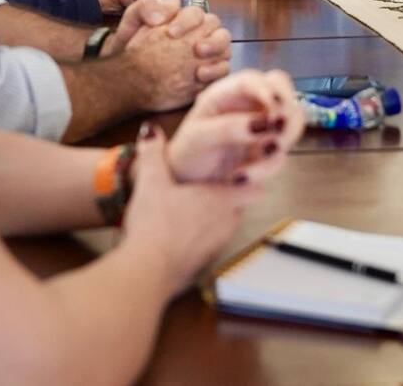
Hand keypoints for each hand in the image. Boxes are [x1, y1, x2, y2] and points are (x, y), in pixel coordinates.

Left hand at [109, 0, 232, 110]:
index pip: (195, 13)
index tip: (170, 33)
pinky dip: (215, 71)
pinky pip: (223, 69)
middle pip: (216, 27)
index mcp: (185, 19)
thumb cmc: (132, 46)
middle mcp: (200, 33)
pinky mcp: (209, 74)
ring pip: (224, 46)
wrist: (128, 75)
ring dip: (216, 49)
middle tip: (196, 48)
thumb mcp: (132, 22)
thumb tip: (161, 14)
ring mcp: (208, 54)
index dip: (186, 21)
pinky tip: (200, 75)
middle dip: (208, 36)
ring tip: (200, 56)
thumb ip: (145, 7)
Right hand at [122, 123, 259, 295]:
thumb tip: (151, 130)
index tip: (239, 171)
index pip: (255, 186)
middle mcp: (227, 223)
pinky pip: (208, 248)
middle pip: (240, 206)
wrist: (147, 272)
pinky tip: (177, 237)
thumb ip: (153, 153)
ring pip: (225, 228)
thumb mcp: (151, 181)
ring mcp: (217, 246)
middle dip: (227, 197)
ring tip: (189, 212)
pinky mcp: (203, 265)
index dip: (250, 178)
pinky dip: (199, 241)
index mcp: (222, 198)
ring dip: (212, 220)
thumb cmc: (155, 225)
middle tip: (208, 187)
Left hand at [168, 69, 303, 182]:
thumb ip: (229, 127)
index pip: (254, 79)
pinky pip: (282, 154)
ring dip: (284, 138)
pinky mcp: (270, 150)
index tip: (273, 106)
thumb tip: (263, 124)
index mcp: (227, 93)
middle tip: (279, 127)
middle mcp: (250, 104)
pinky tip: (242, 177)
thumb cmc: (187, 153)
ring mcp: (263, 126)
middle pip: (283, 90)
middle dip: (286, 108)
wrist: (188, 184)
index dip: (267, 89)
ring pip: (293, 120)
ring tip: (262, 155)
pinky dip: (269, 166)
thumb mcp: (198, 137)